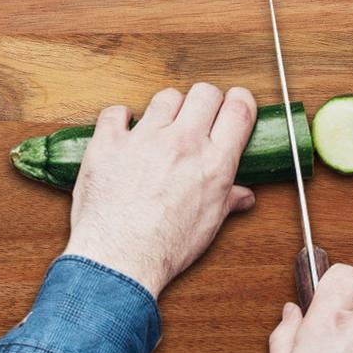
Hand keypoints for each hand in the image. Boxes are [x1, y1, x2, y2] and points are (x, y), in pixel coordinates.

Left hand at [65, 84, 257, 297]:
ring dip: (166, 109)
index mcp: (214, 162)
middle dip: (204, 101)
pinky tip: (124, 132)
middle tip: (197, 117)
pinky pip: (116, 112)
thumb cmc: (165, 247)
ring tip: (160, 128)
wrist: (119, 259)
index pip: (239, 109)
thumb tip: (243, 196)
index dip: (239, 100)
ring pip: (165, 97)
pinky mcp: (109, 142)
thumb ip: (228, 200)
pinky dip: (120, 119)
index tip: (233, 104)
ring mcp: (145, 139)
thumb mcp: (208, 225)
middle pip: (205, 93)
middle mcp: (183, 143)